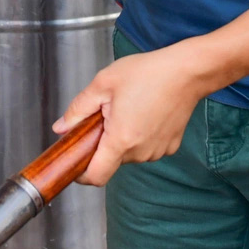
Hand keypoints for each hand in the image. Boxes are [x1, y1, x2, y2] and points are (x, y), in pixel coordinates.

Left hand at [53, 41, 213, 186]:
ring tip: (128, 109)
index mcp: (121, 139)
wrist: (187, 72)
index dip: (81, 173)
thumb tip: (61, 128)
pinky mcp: (169, 147)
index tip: (76, 160)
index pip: (96, 176)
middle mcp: (141, 152)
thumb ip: (78, 109)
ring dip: (122, 139)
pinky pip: (145, 148)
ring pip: (128, 154)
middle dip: (102, 143)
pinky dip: (139, 136)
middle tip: (105, 115)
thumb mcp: (103, 84)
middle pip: (111, 161)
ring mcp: (157, 151)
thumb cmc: (148, 73)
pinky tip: (144, 113)